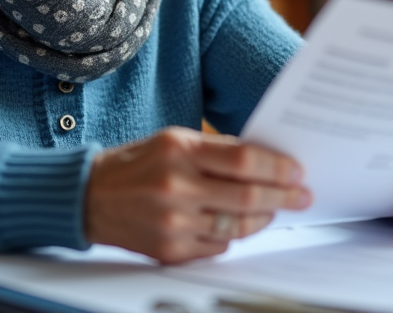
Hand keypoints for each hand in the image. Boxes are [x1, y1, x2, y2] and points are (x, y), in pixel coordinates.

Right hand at [84, 126, 311, 263]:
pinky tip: (235, 224)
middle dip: (283, 197)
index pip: (244, 161)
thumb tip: (266, 163)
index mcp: (178, 151)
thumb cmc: (137, 164)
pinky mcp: (170, 251)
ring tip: (273, 209)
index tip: (297, 172)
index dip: (277, 168)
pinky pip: (218, 247)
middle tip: (302, 196)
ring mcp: (173, 223)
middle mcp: (176, 187)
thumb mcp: (173, 141)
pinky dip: (233, 236)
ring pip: (238, 227)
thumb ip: (217, 150)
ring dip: (262, 218)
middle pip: (247, 197)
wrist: (90, 197)